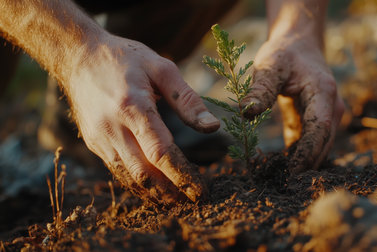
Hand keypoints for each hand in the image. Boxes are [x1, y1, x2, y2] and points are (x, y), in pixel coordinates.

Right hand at [65, 34, 219, 203]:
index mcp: (133, 107)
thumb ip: (188, 100)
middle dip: (171, 192)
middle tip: (194, 201)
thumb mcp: (160, 67)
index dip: (183, 176)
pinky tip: (154, 189)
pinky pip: (118, 170)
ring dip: (155, 194)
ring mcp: (100, 138)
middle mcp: (113, 128)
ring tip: (178, 202)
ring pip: (129, 178)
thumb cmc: (124, 58)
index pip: (161, 153)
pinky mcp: (94, 143)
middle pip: (145, 173)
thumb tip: (213, 127)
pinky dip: (138, 184)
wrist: (78, 57)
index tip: (201, 191)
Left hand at [243, 35, 344, 174]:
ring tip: (279, 180)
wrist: (298, 45)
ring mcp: (327, 114)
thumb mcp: (269, 65)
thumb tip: (245, 113)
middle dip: (306, 164)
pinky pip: (310, 141)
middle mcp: (331, 105)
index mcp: (323, 91)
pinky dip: (298, 155)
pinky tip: (281, 167)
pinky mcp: (316, 120)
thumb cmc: (284, 53)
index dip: (308, 152)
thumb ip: (260, 89)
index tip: (290, 172)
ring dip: (303, 162)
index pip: (320, 128)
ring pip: (320, 146)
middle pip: (324, 143)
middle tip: (282, 185)